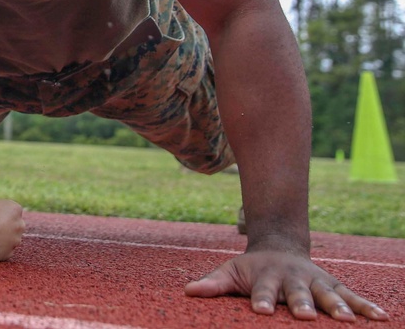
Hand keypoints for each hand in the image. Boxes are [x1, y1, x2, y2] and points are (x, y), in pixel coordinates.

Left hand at [185, 249, 388, 321]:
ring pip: (327, 294)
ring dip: (337, 306)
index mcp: (266, 276)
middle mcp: (293, 278)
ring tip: (345, 320)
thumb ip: (213, 284)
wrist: (279, 248)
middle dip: (301, 303)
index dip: (261, 299)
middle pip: (297, 292)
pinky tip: (380, 316)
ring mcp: (315, 281)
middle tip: (304, 315)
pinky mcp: (333, 285)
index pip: (262, 290)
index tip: (260, 310)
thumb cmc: (251, 269)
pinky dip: (365, 305)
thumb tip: (188, 291)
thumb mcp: (230, 272)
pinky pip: (352, 295)